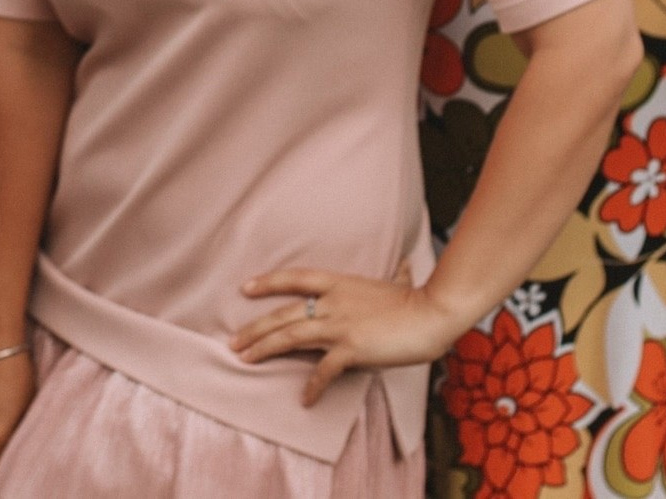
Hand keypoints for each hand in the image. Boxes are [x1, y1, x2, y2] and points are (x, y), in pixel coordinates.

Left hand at [232, 267, 455, 406]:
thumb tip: (404, 265)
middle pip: (283, 313)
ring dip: (264, 348)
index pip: (294, 278)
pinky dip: (313, 385)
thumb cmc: (417, 300)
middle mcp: (333, 302)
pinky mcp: (352, 348)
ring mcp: (340, 324)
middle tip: (234, 342)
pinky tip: (305, 399)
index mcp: (339, 283)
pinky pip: (324, 369)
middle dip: (255, 328)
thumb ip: (394, 275)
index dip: (268, 282)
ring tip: (246, 359)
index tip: (246, 288)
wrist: (431, 314)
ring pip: (291, 335)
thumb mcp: (398, 282)